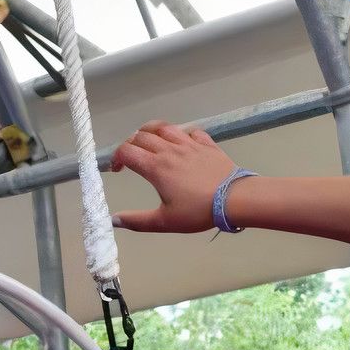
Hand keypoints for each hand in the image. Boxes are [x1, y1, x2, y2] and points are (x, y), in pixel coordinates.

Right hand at [110, 120, 233, 233]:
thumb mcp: (165, 221)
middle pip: (141, 136)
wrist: (235, 199)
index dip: (116, 158)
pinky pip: (191, 131)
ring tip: (151, 142)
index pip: (126, 151)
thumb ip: (138, 221)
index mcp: (155, 167)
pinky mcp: (207, 144)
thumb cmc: (198, 211)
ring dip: (152, 131)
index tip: (117, 170)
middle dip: (131, 144)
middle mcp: (169, 150)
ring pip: (164, 127)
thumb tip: (113, 220)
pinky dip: (182, 134)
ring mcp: (189, 144)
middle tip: (133, 158)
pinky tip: (183, 143)